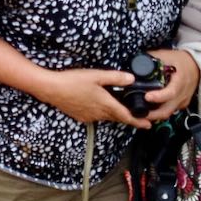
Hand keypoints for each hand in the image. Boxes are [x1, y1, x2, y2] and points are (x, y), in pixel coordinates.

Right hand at [35, 68, 151, 128]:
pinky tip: (99, 106)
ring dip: (115, 116)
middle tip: (139, 118)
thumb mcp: (96, 75)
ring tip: (120, 111)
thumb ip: (115, 77)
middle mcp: (99, 113)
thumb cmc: (73, 80)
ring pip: (106, 118)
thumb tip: (132, 79)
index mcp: (105, 104)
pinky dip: (102, 114)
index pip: (126, 116)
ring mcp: (89, 116)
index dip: (138, 121)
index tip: (148, 125)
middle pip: (117, 118)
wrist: (51, 89)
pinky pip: (96, 117)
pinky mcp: (80, 116)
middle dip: (128, 118)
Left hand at [142, 49, 199, 121]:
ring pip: (168, 113)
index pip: (170, 92)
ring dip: (154, 115)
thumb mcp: (165, 56)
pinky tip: (150, 111)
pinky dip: (160, 112)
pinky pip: (170, 111)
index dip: (158, 96)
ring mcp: (182, 101)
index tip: (147, 97)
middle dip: (152, 114)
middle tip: (138, 112)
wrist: (196, 65)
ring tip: (140, 113)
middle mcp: (182, 94)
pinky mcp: (181, 104)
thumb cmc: (180, 60)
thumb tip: (135, 63)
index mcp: (179, 81)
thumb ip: (151, 59)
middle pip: (167, 109)